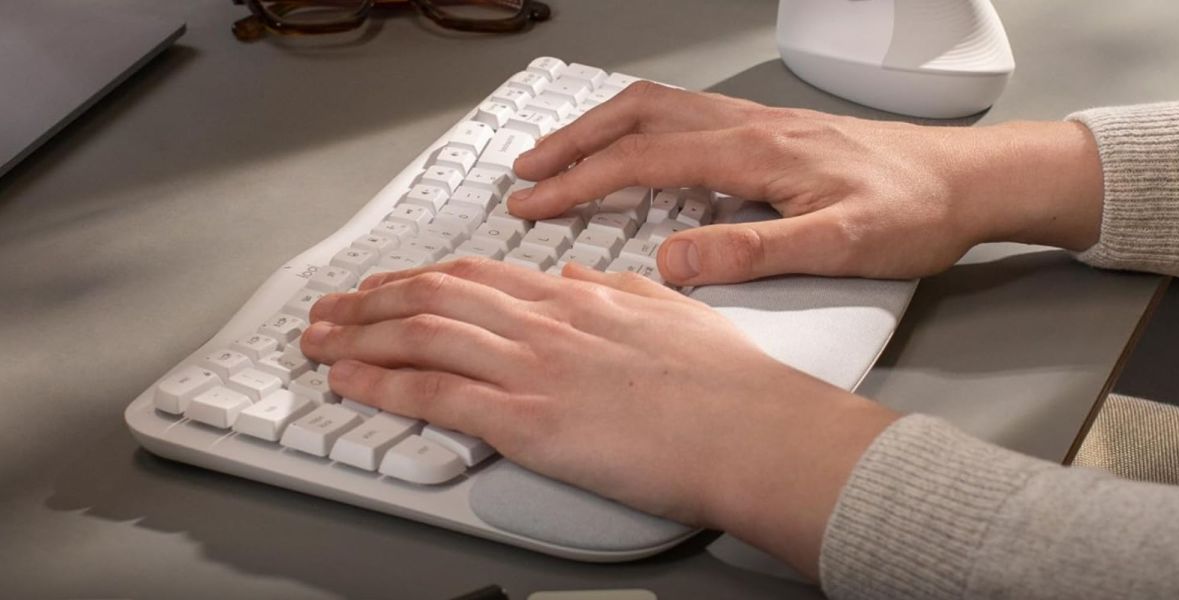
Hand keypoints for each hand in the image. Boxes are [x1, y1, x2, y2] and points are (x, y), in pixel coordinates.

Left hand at [300, 258, 898, 579]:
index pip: (477, 276)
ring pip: (422, 334)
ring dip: (359, 334)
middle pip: (435, 296)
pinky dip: (382, 382)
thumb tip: (574, 278)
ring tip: (317, 338)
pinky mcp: (529, 421)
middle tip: (331, 307)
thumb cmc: (726, 383)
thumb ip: (613, 290)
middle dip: (370, 300)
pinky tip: (349, 379)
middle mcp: (546, 324)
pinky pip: (436, 393)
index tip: (386, 284)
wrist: (752, 431)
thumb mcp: (667, 310)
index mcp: (578, 299)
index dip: (420, 277)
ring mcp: (533, 369)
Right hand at [510, 82, 1103, 284]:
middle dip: (571, 143)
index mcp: (753, 151)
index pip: (641, 161)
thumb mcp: (838, 247)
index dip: (579, 183)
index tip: (533, 205)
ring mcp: (758, 121)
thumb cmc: (913, 212)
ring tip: (560, 154)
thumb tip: (671, 261)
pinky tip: (636, 147)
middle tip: (525, 173)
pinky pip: (684, 114)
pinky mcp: (771, 130)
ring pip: (658, 108)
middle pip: (636, 117)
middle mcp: (748, 124)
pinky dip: (638, 125)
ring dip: (600, 127)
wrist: (968, 180)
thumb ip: (752, 252)